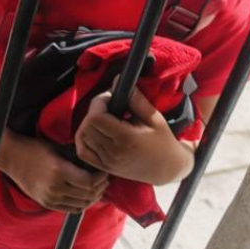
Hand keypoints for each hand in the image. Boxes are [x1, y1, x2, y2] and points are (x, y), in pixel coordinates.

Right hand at [0, 134, 107, 212]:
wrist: (12, 158)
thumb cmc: (36, 149)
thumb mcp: (58, 149)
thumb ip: (77, 158)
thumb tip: (98, 162)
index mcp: (59, 171)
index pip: (90, 182)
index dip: (101, 178)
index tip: (104, 171)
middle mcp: (55, 187)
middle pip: (88, 195)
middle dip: (100, 188)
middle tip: (105, 180)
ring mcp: (50, 198)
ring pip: (81, 204)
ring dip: (93, 197)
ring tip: (98, 188)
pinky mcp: (46, 203)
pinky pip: (71, 209)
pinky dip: (82, 204)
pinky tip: (86, 196)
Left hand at [75, 86, 193, 184]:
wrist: (167, 168)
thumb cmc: (162, 141)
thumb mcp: (154, 118)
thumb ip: (136, 99)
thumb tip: (117, 80)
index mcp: (127, 138)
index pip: (96, 118)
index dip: (98, 103)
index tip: (109, 98)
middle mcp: (114, 152)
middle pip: (87, 126)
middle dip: (93, 111)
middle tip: (107, 106)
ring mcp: (108, 162)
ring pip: (82, 137)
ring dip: (88, 124)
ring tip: (103, 119)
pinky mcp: (105, 167)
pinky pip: (83, 152)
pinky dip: (83, 140)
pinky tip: (93, 132)